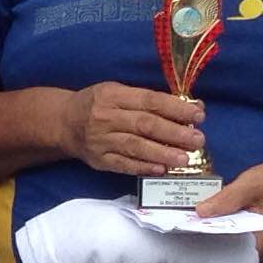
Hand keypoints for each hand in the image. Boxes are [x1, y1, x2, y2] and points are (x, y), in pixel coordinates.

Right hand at [60, 83, 204, 176]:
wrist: (64, 123)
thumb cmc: (98, 104)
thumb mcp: (118, 92)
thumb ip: (149, 100)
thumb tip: (190, 108)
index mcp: (113, 95)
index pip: (149, 101)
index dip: (175, 108)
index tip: (198, 115)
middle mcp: (106, 117)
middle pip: (145, 125)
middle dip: (174, 133)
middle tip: (197, 140)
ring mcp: (101, 140)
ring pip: (136, 147)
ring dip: (162, 153)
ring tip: (185, 158)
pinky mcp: (99, 160)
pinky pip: (123, 165)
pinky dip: (143, 167)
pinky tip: (161, 169)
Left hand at [195, 159, 262, 261]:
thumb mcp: (249, 185)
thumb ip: (227, 199)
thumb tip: (201, 211)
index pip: (234, 258)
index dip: (211, 254)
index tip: (191, 245)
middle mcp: (262, 251)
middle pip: (230, 259)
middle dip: (208, 250)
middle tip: (186, 240)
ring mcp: (257, 248)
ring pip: (230, 253)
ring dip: (212, 245)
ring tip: (191, 236)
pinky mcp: (252, 241)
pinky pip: (232, 245)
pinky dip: (219, 239)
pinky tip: (206, 231)